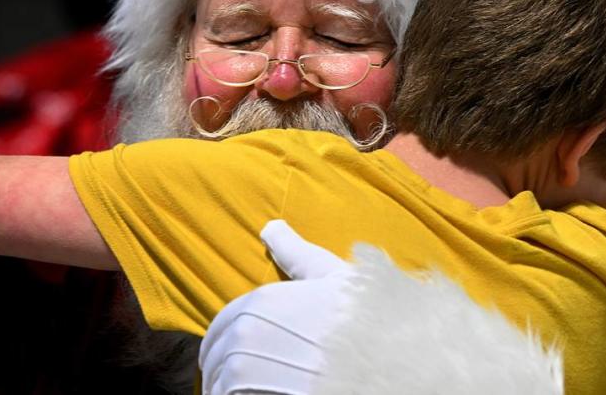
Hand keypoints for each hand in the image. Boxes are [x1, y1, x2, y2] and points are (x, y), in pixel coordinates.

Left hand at [199, 220, 353, 394]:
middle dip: (225, 369)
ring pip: (221, 385)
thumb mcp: (333, 277)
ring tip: (259, 390)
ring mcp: (244, 373)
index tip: (245, 357)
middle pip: (216, 360)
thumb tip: (270, 227)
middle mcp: (243, 336)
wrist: (389, 359)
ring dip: (229, 389)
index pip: (220, 329)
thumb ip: (295, 253)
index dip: (229, 343)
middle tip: (254, 379)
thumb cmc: (366, 318)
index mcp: (258, 303)